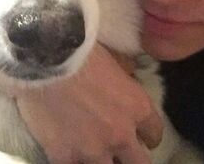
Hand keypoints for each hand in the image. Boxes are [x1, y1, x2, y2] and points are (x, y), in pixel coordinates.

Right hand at [15, 44, 162, 163]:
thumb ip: (126, 74)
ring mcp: (92, 150)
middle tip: (123, 151)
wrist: (49, 57)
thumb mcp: (116, 58)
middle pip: (139, 163)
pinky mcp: (64, 157)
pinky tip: (69, 153)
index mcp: (137, 107)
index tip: (142, 135)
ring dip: (104, 161)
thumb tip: (128, 76)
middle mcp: (121, 134)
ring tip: (95, 153)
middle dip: (132, 156)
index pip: (154, 133)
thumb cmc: (84, 50)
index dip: (148, 134)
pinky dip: (73, 161)